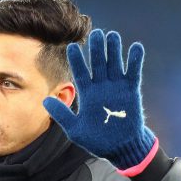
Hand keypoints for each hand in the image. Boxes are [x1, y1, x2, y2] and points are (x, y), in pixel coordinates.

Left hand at [43, 29, 155, 168]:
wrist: (120, 148)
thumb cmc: (97, 140)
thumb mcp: (76, 129)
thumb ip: (62, 115)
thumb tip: (44, 101)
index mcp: (87, 93)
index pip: (80, 72)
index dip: (77, 60)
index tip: (72, 47)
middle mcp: (101, 86)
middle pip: (98, 63)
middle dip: (96, 49)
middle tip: (96, 33)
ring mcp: (116, 87)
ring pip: (114, 64)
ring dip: (114, 50)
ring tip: (112, 35)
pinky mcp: (131, 91)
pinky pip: (133, 73)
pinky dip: (135, 60)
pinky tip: (135, 47)